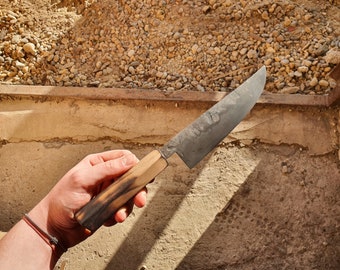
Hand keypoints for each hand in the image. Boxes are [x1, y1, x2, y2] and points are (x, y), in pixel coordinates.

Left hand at [28, 150, 145, 248]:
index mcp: (98, 164)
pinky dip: (119, 215)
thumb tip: (130, 160)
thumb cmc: (61, 200)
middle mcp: (105, 177)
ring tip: (119, 216)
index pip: (123, 158)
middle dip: (137, 189)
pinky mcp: (109, 208)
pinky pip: (122, 209)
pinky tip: (110, 220)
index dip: (136, 164)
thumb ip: (106, 169)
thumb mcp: (82, 179)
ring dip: (127, 206)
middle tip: (140, 199)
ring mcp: (108, 193)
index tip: (143, 174)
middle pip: (131, 177)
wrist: (54, 228)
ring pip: (129, 195)